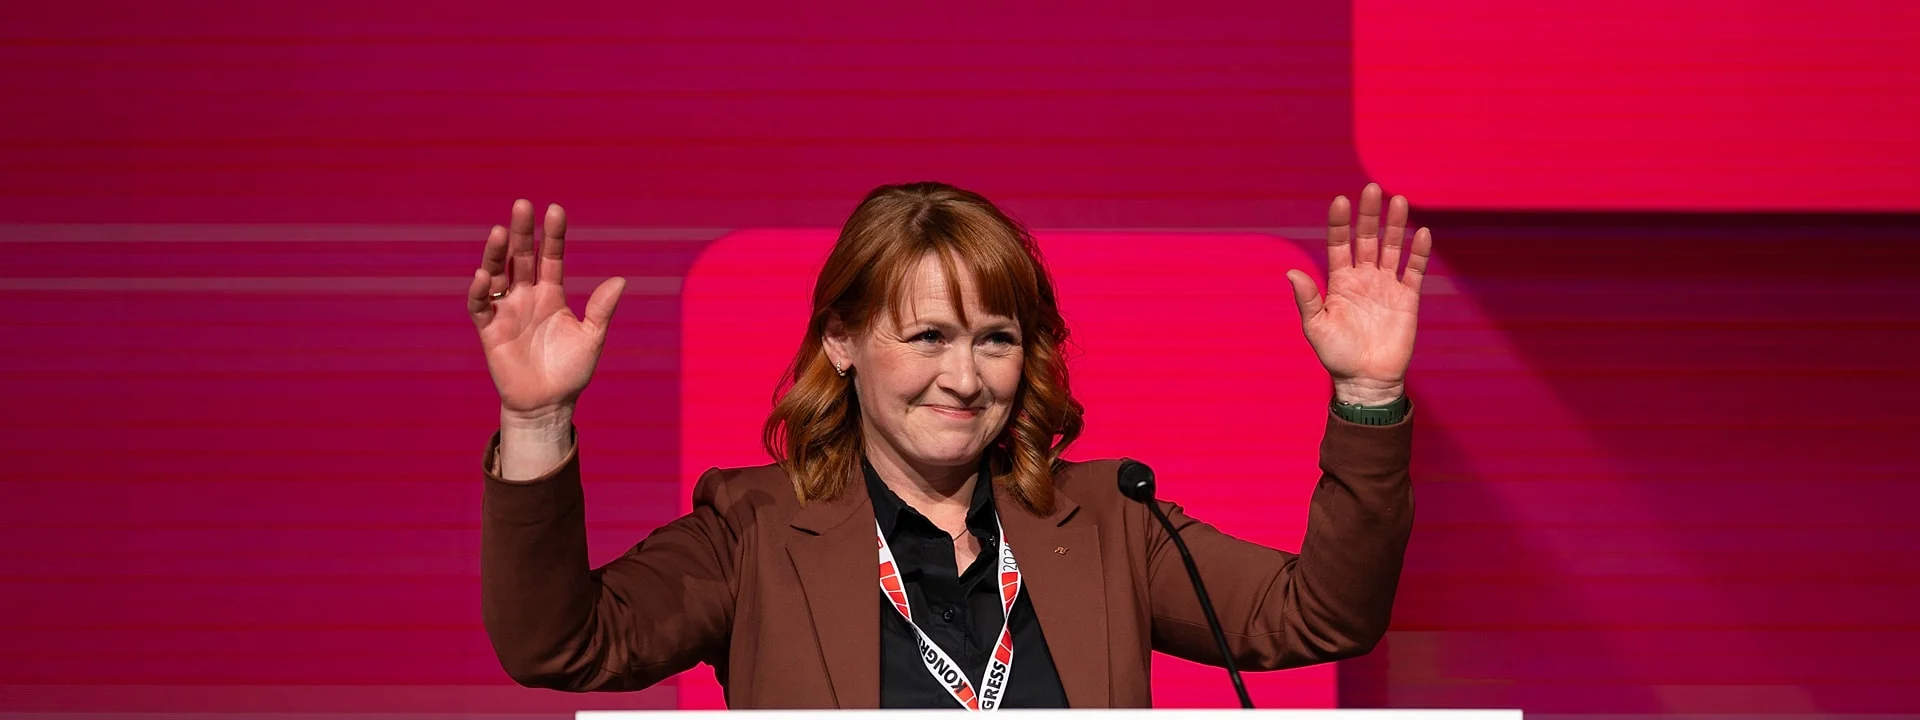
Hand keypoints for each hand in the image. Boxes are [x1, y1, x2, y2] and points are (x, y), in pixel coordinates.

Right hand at [467, 200, 625, 421]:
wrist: (548, 404)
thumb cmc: (570, 371)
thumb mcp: (592, 338)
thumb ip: (601, 309)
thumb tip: (621, 279)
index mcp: (552, 294)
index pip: (551, 257)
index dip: (553, 235)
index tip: (555, 210)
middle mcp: (526, 297)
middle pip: (521, 257)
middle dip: (522, 232)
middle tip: (522, 205)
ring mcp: (506, 311)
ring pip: (497, 274)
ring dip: (496, 253)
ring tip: (501, 231)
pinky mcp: (489, 330)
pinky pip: (480, 305)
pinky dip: (479, 290)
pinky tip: (483, 274)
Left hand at [1284, 183, 1431, 402]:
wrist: (1366, 380)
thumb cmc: (1336, 356)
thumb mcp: (1315, 327)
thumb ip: (1307, 299)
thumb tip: (1291, 272)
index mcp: (1339, 281)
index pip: (1339, 244)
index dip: (1339, 223)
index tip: (1340, 201)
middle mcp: (1363, 277)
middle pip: (1367, 238)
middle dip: (1369, 214)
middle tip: (1372, 188)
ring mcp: (1386, 285)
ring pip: (1392, 247)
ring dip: (1395, 225)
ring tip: (1398, 200)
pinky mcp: (1407, 298)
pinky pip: (1414, 270)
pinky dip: (1419, 252)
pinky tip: (1422, 232)